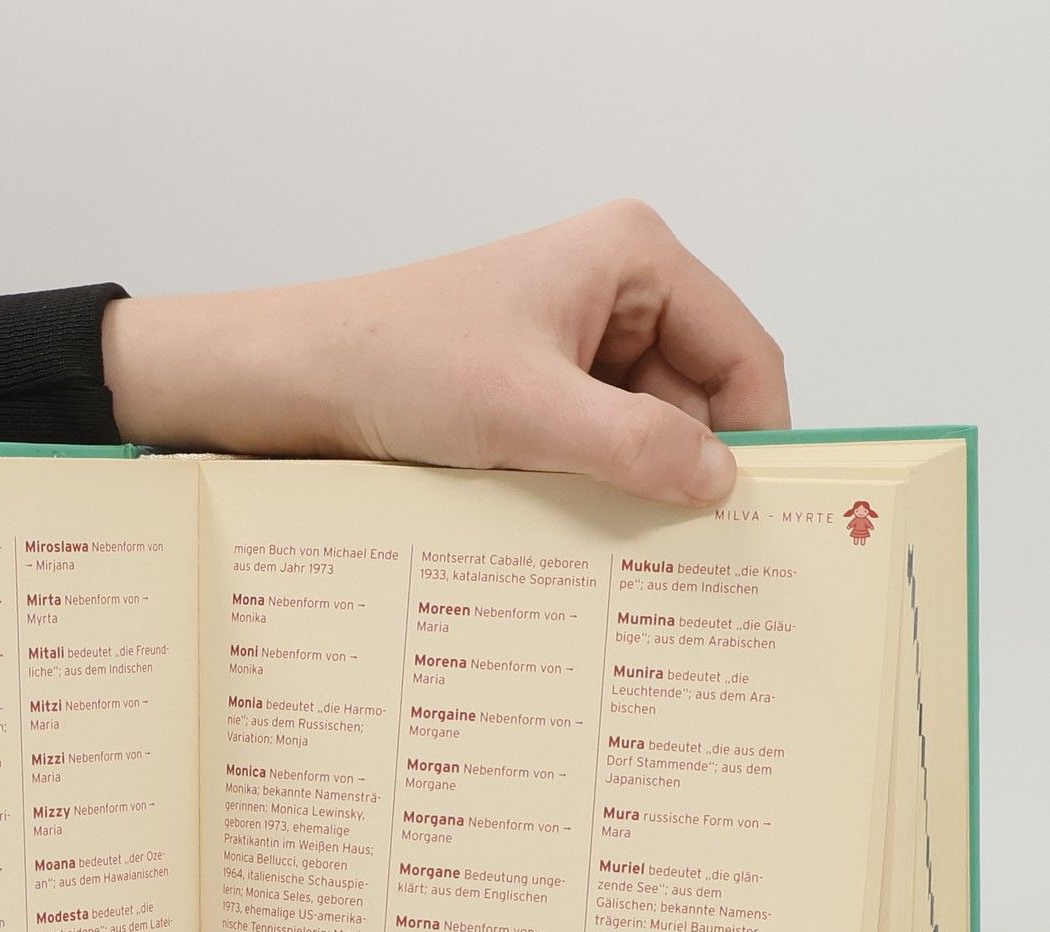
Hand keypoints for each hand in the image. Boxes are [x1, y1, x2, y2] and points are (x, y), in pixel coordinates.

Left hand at [102, 199, 788, 505]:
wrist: (292, 381)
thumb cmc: (393, 361)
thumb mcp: (525, 413)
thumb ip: (633, 445)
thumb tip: (721, 483)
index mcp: (633, 258)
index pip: (742, 354)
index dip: (757, 436)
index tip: (753, 519)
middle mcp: (615, 291)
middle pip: (698, 400)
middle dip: (686, 471)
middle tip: (686, 556)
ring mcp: (574, 343)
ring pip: (644, 433)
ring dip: (631, 487)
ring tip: (616, 547)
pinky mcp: (536, 389)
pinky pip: (594, 448)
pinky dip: (590, 489)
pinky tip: (573, 531)